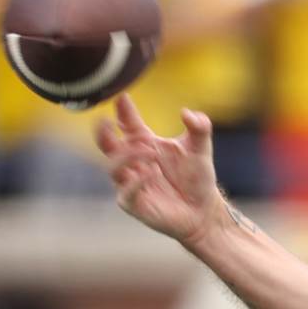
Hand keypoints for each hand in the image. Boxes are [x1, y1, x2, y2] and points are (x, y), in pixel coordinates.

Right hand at [95, 95, 224, 245]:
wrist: (204, 210)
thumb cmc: (198, 178)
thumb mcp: (201, 149)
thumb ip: (200, 127)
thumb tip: (187, 112)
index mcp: (144, 144)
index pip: (127, 124)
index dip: (123, 111)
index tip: (122, 98)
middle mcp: (133, 162)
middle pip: (107, 145)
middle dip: (103, 132)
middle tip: (106, 121)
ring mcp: (130, 183)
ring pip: (113, 167)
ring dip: (127, 156)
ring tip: (150, 151)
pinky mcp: (134, 204)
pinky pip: (126, 193)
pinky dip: (136, 182)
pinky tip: (150, 173)